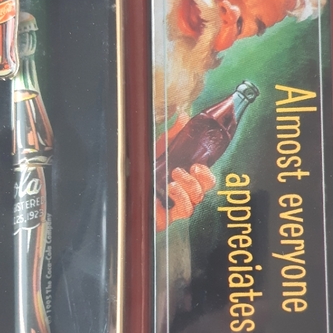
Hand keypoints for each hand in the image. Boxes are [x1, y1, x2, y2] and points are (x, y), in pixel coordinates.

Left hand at [155, 111, 216, 230]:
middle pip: (206, 189)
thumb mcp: (159, 149)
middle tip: (190, 169)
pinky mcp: (169, 216)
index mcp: (187, 177)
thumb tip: (184, 115)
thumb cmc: (144, 170)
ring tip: (173, 180)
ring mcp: (178, 205)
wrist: (126, 186)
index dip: (206, 173)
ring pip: (196, 200)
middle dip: (202, 179)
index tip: (197, 165)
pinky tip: (169, 191)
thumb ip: (173, 134)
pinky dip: (180, 200)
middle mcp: (185, 192)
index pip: (207, 178)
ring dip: (188, 187)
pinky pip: (185, 211)